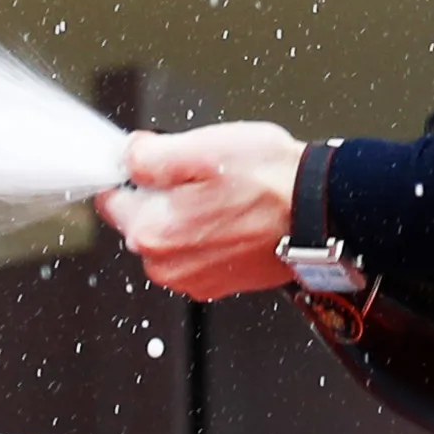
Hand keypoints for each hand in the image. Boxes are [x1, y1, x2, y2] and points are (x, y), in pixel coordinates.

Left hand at [94, 123, 303, 299]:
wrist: (321, 212)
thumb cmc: (270, 181)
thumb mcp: (200, 148)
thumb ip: (148, 154)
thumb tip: (128, 155)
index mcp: (151, 234)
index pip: (111, 197)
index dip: (136, 172)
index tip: (159, 162)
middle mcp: (167, 267)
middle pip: (142, 219)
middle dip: (164, 195)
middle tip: (205, 176)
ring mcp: (195, 280)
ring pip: (172, 235)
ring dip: (190, 215)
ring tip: (228, 195)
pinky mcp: (221, 284)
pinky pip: (199, 252)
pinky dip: (213, 234)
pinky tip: (239, 215)